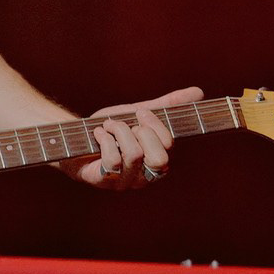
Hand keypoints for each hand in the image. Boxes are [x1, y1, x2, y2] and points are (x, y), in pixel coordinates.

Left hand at [66, 85, 203, 190]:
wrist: (74, 137)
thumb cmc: (110, 129)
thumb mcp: (138, 114)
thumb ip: (166, 106)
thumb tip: (198, 92)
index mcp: (157, 160)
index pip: (169, 145)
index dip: (155, 125)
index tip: (141, 112)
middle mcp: (145, 176)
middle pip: (159, 159)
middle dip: (142, 133)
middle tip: (128, 124)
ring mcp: (125, 182)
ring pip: (134, 154)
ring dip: (118, 131)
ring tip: (108, 126)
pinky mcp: (105, 182)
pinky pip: (112, 160)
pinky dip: (104, 139)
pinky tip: (98, 134)